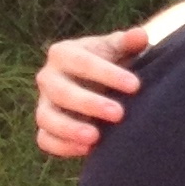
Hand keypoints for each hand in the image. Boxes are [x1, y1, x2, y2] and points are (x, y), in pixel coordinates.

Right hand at [36, 26, 147, 159]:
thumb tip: (140, 35)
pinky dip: (62, 147)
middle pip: (60, 91)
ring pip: (46, 117)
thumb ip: (129, 43)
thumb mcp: (119, 49)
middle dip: (88, 103)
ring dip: (69, 129)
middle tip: (119, 113)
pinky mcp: (46, 128)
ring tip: (95, 137)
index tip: (136, 85)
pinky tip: (88, 150)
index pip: (80, 61)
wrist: (101, 85)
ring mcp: (44, 104)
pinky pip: (45, 140)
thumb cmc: (111, 62)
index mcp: (63, 53)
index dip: (107, 73)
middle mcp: (48, 78)